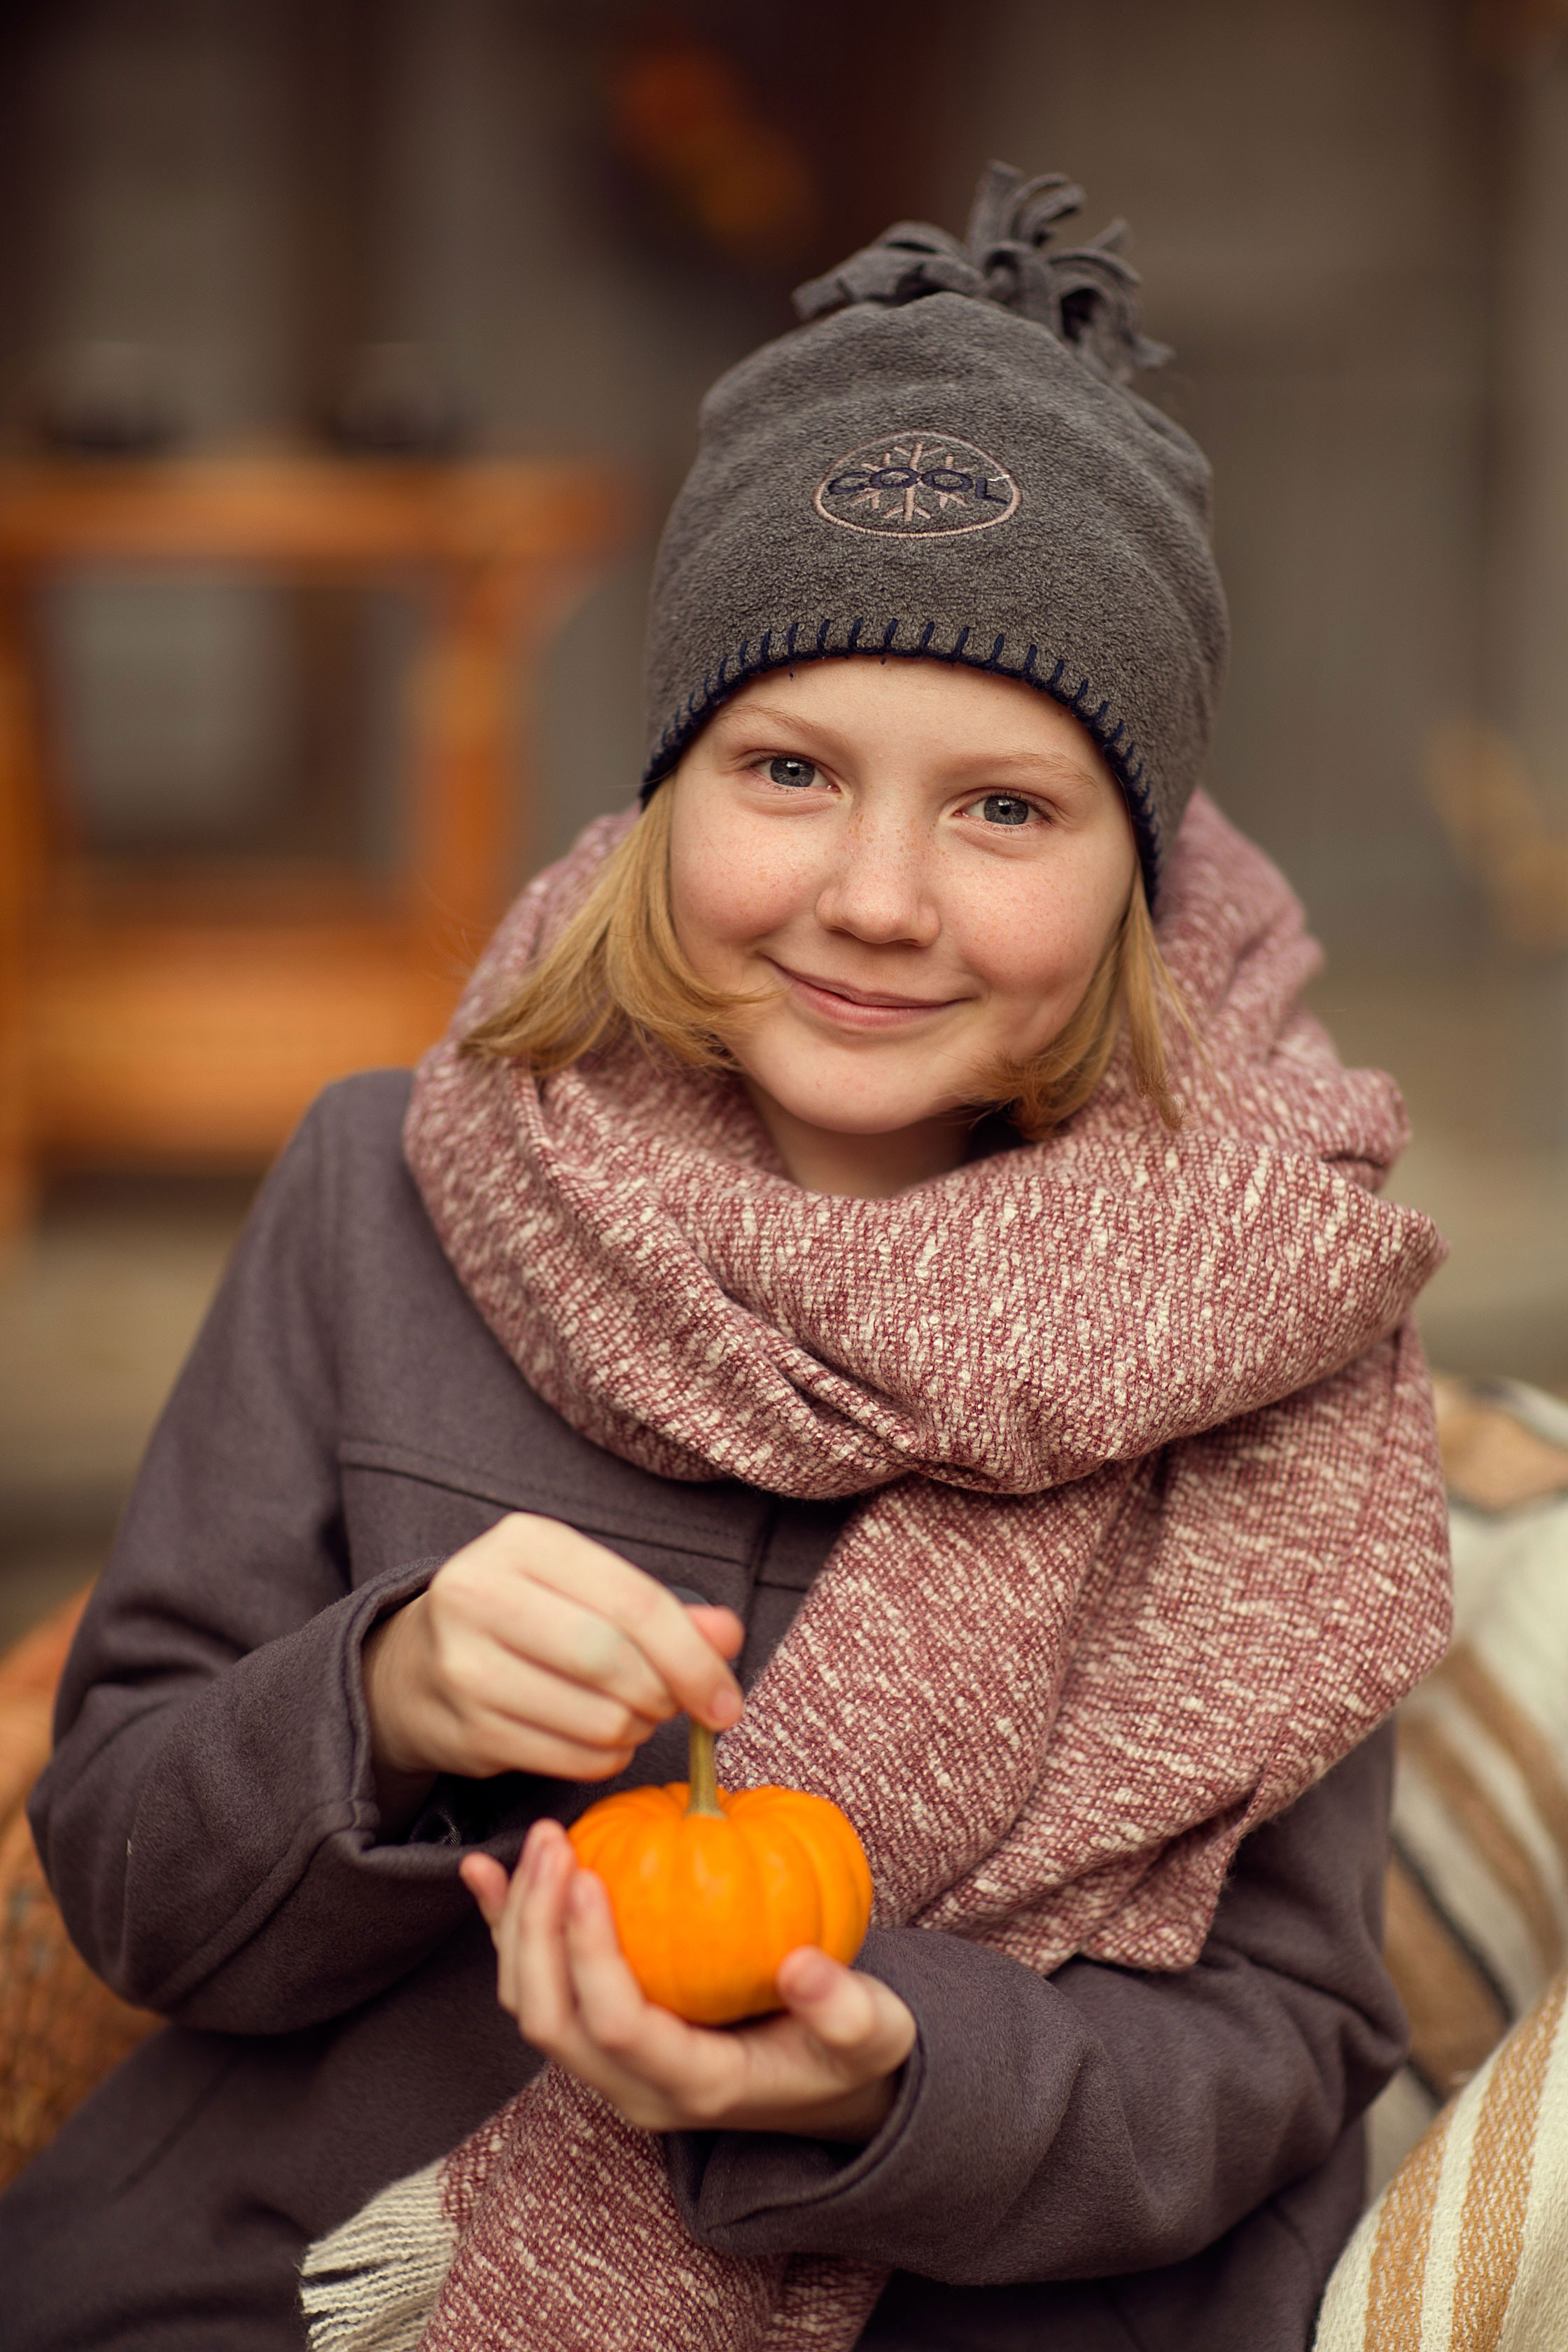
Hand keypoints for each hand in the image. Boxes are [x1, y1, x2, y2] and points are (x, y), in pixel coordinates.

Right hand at [362, 1515, 743, 1816]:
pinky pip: (570, 1760)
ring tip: (632, 1716)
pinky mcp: (464, 1729)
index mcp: (524, 1542)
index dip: (694, 1657)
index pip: (635, 1602)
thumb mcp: (584, 1589)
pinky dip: (605, 1758)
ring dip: (637, 1730)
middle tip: (673, 1704)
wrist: (412, 1666)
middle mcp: (482, 1594)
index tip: (727, 1699)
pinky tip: (600, 1740)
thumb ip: (659, 1610)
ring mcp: (465, 1665)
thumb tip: (726, 1636)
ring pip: (597, 1718)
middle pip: (614, 1661)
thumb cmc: (520, 1618)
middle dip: (664, 1695)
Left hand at [461, 1820, 915, 2142]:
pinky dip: (505, 1927)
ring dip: (518, 1921)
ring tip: (539, 1839)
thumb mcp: (871, 2035)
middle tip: (557, 1842)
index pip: (618, 2027)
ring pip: (531, 2001)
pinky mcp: (599, 2030)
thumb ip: (844, 2010)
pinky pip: (538, 1979)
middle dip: (538, 1928)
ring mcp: (610, 2064)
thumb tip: (804, 1967)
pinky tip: (485, 1871)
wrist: (825, 2085)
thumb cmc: (847, 2054)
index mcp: (695, 2086)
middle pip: (551, 2018)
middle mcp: (634, 2087)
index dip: (591, 1955)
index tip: (589, 1876)